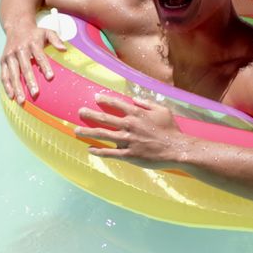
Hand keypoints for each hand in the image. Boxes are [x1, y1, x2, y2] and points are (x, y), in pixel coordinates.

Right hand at [0, 17, 66, 103]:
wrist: (16, 27)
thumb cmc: (35, 33)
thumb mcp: (47, 32)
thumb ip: (56, 39)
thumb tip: (64, 49)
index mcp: (31, 43)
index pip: (39, 56)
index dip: (44, 66)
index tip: (50, 77)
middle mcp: (19, 50)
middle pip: (25, 67)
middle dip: (30, 81)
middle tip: (35, 94)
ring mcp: (9, 56)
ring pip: (12, 74)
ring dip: (17, 88)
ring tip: (22, 101)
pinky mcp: (3, 61)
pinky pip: (3, 75)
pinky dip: (6, 86)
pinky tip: (11, 96)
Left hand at [74, 94, 191, 169]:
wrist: (176, 149)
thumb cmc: (171, 129)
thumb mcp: (162, 110)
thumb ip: (147, 103)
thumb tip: (135, 99)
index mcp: (136, 114)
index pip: (116, 104)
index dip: (104, 100)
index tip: (95, 98)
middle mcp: (128, 125)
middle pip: (104, 118)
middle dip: (89, 114)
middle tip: (79, 111)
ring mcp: (127, 140)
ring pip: (102, 135)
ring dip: (88, 132)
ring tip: (76, 130)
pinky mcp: (128, 154)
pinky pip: (110, 153)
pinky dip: (98, 151)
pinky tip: (89, 149)